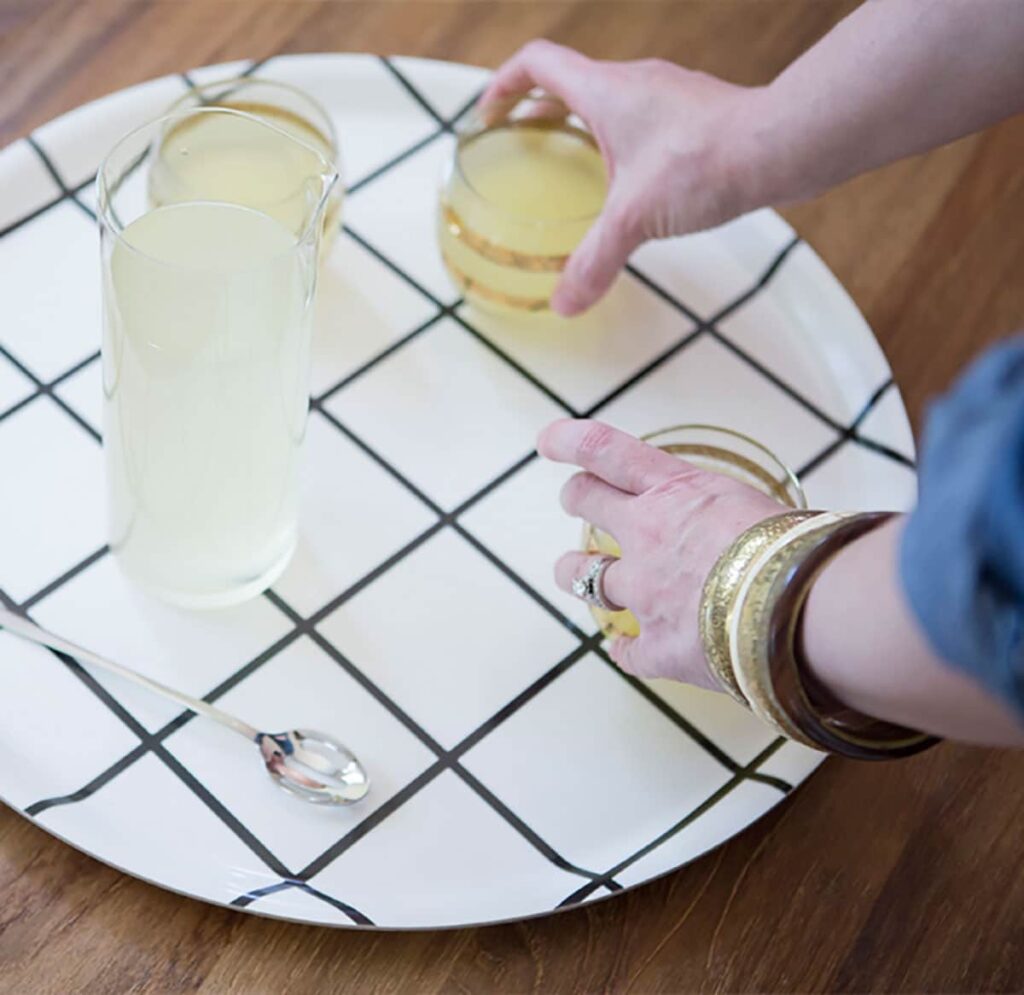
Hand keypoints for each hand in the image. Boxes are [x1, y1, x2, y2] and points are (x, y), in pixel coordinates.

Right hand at [480, 40, 758, 315]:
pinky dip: (623, 141)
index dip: (504, 85)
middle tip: (524, 141)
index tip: (489, 115)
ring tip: (574, 163)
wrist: (780, 146)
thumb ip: (594, 261)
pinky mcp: (696, 116)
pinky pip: (645, 119)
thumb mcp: (635, 217)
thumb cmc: (705, 163)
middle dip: (540, 110)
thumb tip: (564, 303)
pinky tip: (632, 181)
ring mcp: (669, 96)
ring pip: (612, 100)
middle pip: (571, 82)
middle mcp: (635, 84)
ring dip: (585, 124)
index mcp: (605, 91)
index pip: (537, 64)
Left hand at [540, 419, 781, 686]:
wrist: (806, 609)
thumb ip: (731, 517)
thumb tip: (747, 535)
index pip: (604, 450)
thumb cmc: (802, 548)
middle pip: (585, 502)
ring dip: (574, 569)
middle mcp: (646, 535)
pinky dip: (627, 648)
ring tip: (572, 570)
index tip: (546, 441)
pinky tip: (627, 650)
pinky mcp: (656, 646)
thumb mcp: (761, 508)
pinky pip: (625, 649)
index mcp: (675, 491)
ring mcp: (643, 592)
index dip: (568, 442)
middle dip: (577, 496)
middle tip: (578, 498)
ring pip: (581, 574)